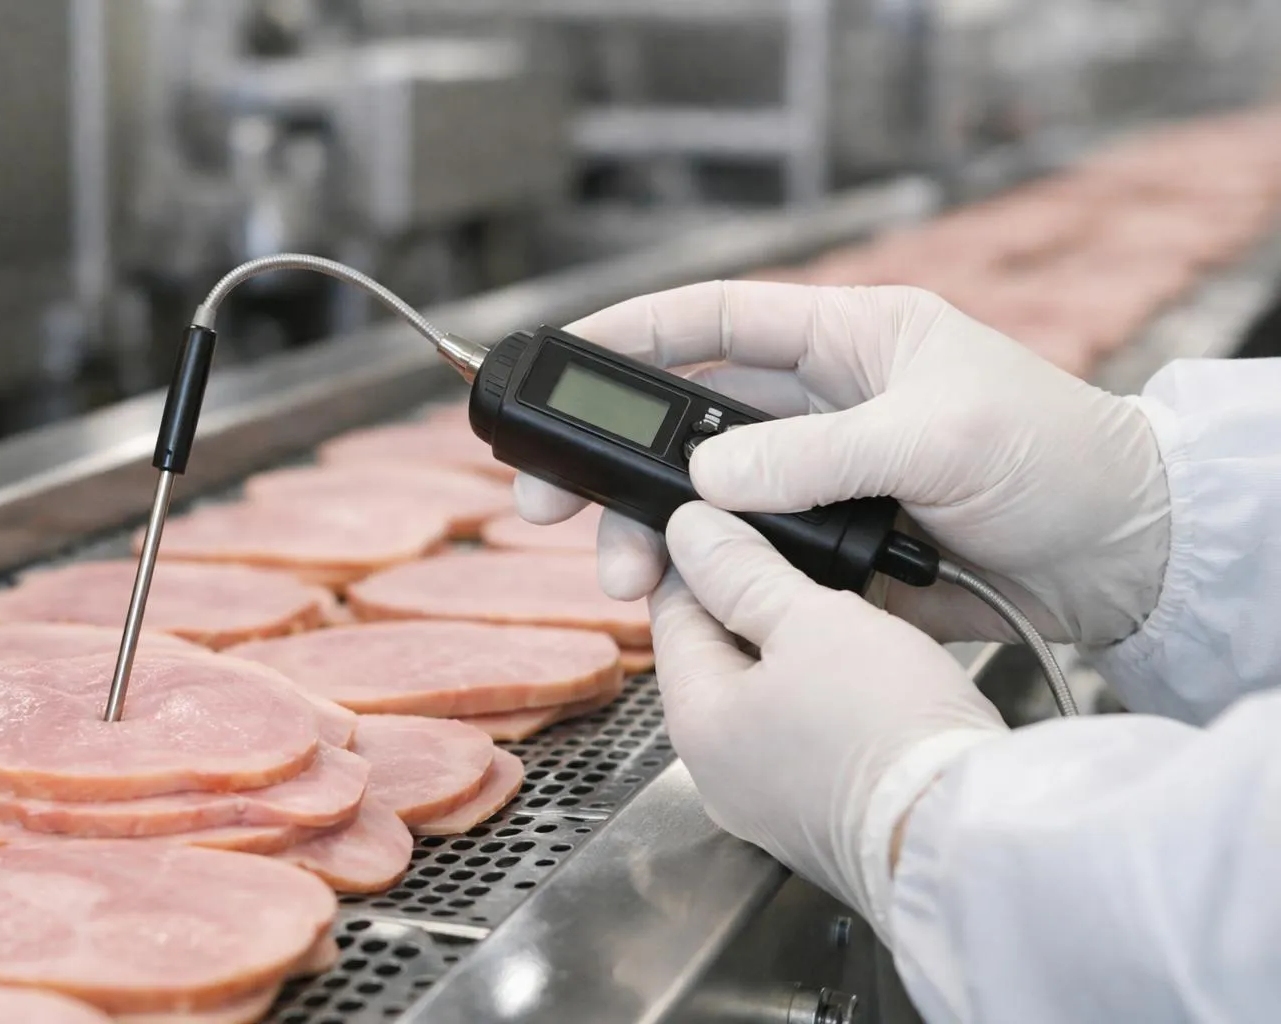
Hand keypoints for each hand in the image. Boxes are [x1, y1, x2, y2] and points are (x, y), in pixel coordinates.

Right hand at [517, 281, 1170, 644]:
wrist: (1118, 557)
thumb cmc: (1055, 458)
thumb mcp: (937, 434)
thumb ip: (818, 453)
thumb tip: (709, 480)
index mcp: (847, 341)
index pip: (716, 321)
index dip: (633, 330)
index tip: (564, 353)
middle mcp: (819, 407)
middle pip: (684, 424)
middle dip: (612, 463)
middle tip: (549, 505)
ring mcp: (818, 480)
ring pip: (701, 501)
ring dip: (652, 535)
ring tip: (626, 580)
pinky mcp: (827, 546)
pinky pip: (741, 556)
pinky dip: (702, 578)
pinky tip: (677, 598)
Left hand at [653, 502, 1006, 927]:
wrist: (968, 837)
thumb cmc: (890, 735)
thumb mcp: (813, 622)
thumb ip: (744, 572)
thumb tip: (692, 533)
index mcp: (696, 721)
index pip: (673, 612)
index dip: (702, 558)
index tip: (731, 525)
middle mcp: (718, 772)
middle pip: (717, 657)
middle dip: (752, 605)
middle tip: (802, 565)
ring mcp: (767, 802)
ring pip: (765, 696)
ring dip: (796, 652)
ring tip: (844, 615)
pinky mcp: (818, 818)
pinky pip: (803, 738)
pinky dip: (825, 700)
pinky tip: (867, 678)